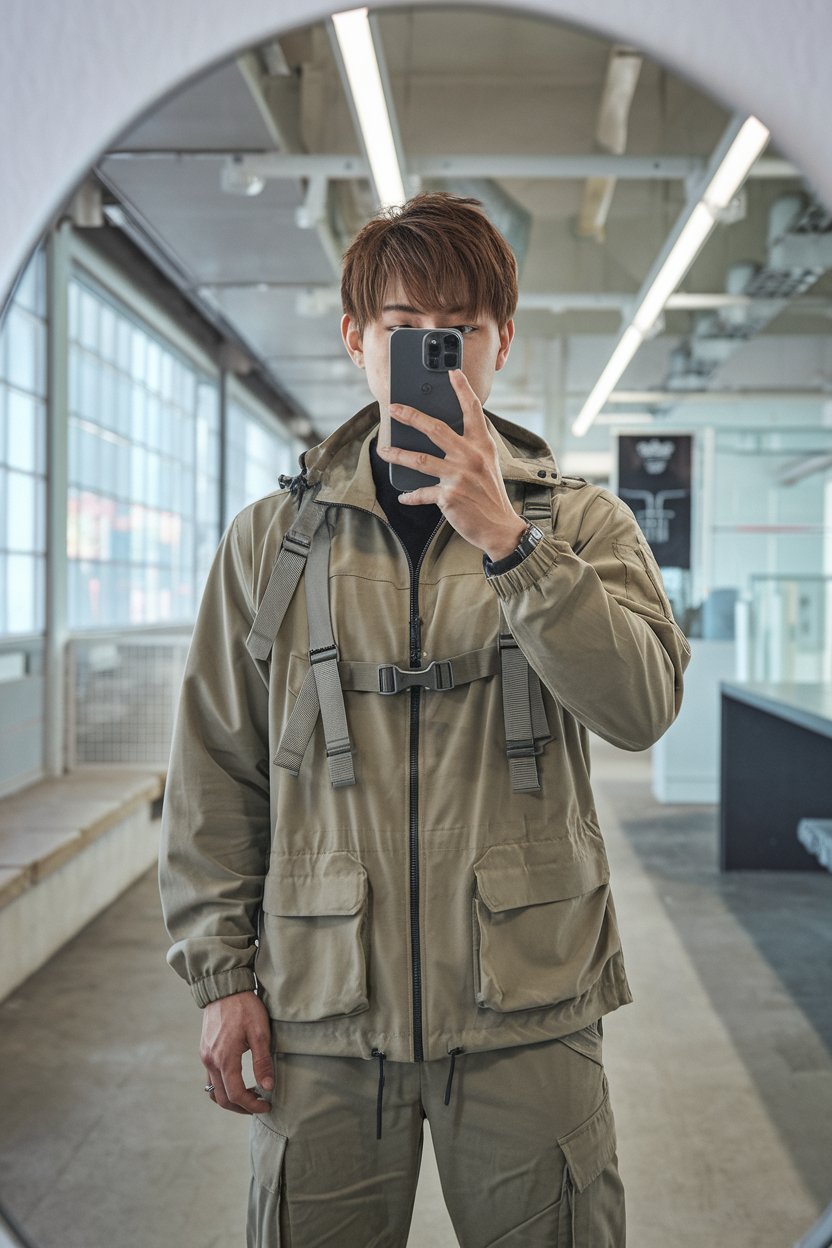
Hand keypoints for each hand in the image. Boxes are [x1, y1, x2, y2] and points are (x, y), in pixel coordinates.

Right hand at [200, 990, 273, 1114]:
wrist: (224, 988)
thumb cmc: (244, 1007)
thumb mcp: (259, 1032)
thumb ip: (262, 1062)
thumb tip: (268, 1087)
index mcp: (224, 1058)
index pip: (236, 1095)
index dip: (252, 1106)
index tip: (267, 1105)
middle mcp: (211, 1061)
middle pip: (222, 1098)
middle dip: (241, 1107)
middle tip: (259, 1105)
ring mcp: (205, 1056)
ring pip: (214, 1089)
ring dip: (230, 1098)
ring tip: (250, 1095)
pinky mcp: (205, 1051)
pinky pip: (211, 1077)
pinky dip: (224, 1086)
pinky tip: (238, 1080)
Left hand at [376, 369, 527, 559]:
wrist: (500, 527)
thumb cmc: (491, 495)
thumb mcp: (487, 464)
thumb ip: (469, 449)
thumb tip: (439, 439)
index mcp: (482, 445)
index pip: (472, 410)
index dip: (462, 389)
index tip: (452, 372)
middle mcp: (471, 456)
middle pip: (435, 429)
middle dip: (411, 416)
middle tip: (393, 409)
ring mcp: (459, 476)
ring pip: (420, 459)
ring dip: (398, 454)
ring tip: (384, 450)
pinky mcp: (449, 496)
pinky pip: (422, 492)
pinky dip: (410, 495)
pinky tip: (403, 496)